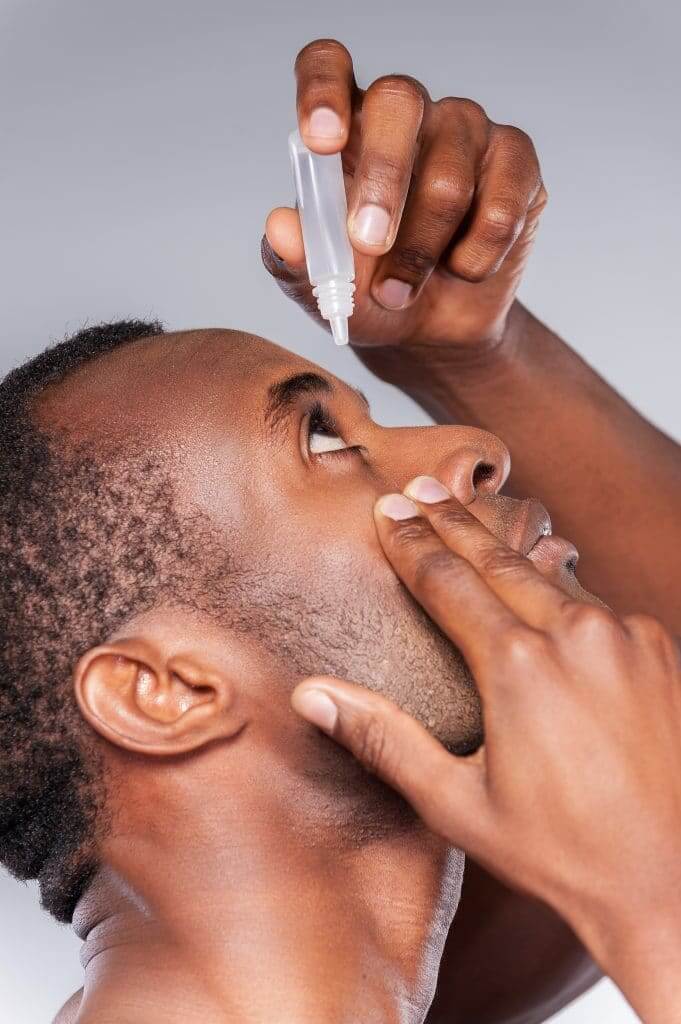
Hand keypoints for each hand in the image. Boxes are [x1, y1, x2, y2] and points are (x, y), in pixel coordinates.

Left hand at [262, 38, 545, 351]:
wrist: (429, 330)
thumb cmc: (368, 292)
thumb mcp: (318, 287)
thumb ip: (294, 258)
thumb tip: (281, 226)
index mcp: (347, 128)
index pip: (328, 66)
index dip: (323, 90)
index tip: (322, 141)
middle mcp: (408, 115)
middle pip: (399, 100)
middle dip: (383, 180)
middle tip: (368, 243)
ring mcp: (466, 132)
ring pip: (449, 177)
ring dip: (421, 253)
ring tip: (402, 291)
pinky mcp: (516, 164)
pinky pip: (500, 209)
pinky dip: (475, 259)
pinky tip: (462, 270)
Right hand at [291, 479, 680, 1021]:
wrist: (674, 882)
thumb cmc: (561, 852)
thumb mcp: (457, 803)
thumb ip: (383, 738)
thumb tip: (312, 695)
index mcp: (517, 664)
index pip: (447, 580)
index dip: (411, 542)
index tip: (387, 510)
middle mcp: (575, 633)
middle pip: (498, 559)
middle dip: (453, 520)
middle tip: (422, 487)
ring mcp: (626, 635)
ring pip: (552, 576)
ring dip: (509, 550)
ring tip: (473, 521)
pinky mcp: (660, 648)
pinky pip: (597, 603)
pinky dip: (562, 589)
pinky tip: (545, 582)